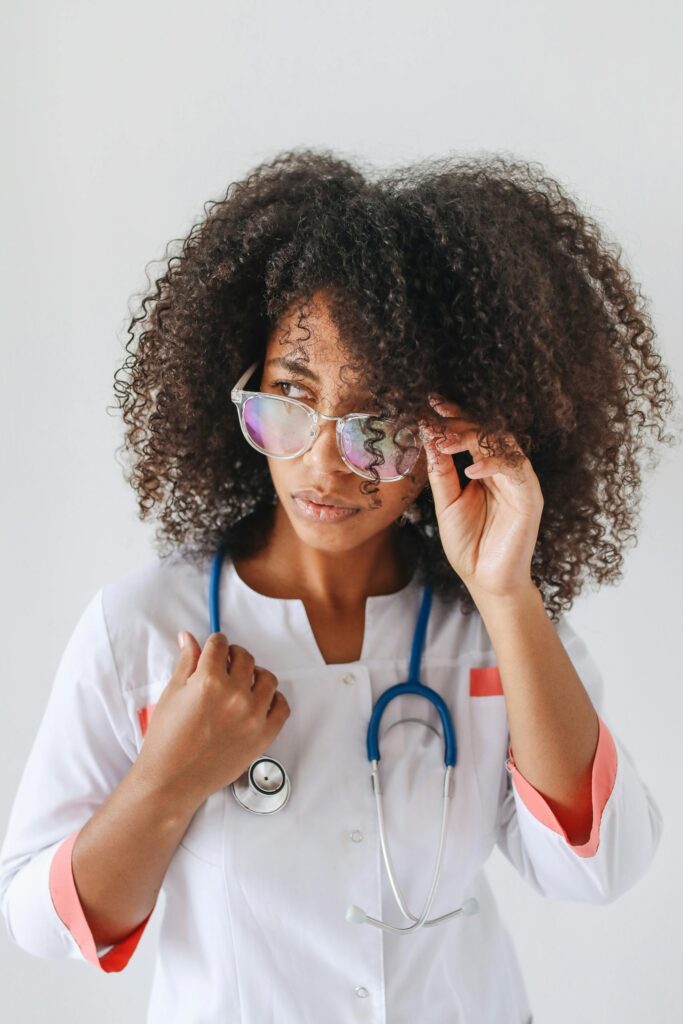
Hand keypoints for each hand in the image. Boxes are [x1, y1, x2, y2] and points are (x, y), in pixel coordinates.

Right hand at [134, 632, 290, 810]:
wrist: (172, 781)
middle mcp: (235, 695)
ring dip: (255, 675)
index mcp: (209, 681)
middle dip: (234, 657)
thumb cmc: (166, 739)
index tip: (215, 649)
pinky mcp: (264, 736)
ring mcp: (253, 716)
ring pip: (267, 678)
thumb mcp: (172, 694)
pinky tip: (259, 702)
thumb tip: (188, 637)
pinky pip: (281, 707)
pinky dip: (274, 700)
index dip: (215, 644)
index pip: (220, 645)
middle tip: (226, 667)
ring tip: (243, 684)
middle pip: (245, 658)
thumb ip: (186, 662)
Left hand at [419, 395, 543, 599]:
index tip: (430, 403)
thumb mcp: (447, 503)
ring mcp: (519, 482)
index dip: (454, 416)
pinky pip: (516, 470)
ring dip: (474, 437)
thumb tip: (429, 437)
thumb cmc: (468, 545)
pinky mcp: (530, 498)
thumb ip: (441, 472)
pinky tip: (471, 470)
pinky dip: (493, 465)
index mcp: (485, 469)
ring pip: (503, 444)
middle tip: (436, 414)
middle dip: (461, 420)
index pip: (472, 434)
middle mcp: (505, 471)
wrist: (485, 581)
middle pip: (488, 431)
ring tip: (445, 440)